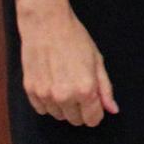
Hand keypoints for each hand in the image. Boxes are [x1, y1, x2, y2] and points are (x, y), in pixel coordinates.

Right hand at [13, 0, 118, 126]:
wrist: (46, 24)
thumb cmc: (75, 38)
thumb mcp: (97, 61)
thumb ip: (105, 88)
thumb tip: (112, 109)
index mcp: (85, 89)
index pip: (92, 119)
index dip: (96, 112)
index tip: (95, 103)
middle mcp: (64, 96)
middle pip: (76, 120)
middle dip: (81, 108)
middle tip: (80, 87)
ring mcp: (45, 95)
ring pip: (59, 116)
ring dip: (64, 105)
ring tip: (66, 81)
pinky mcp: (31, 91)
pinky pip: (42, 109)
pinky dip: (49, 101)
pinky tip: (53, 82)